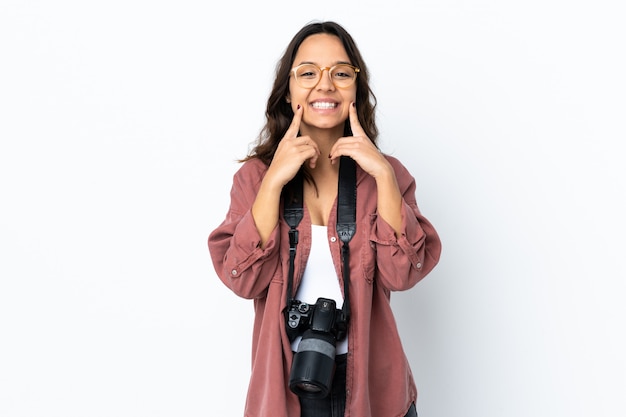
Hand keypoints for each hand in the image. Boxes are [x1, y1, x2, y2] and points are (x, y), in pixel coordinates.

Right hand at [265, 104, 320, 187]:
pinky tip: (310, 165)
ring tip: (312, 162)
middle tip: (315, 157)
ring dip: (315, 155)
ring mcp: (292, 148)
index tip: (300, 108)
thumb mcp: (283, 155)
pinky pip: (312, 152)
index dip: (297, 116)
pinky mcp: (297, 155)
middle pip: (308, 138)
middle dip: (315, 147)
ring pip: (311, 146)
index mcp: (284, 141)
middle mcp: (288, 142)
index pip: (293, 126)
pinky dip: (314, 159)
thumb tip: (305, 151)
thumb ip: (292, 149)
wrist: (274, 177)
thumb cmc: (279, 169)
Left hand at [330, 102, 402, 234]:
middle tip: (331, 156)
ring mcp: (359, 143)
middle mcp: (361, 138)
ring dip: (333, 153)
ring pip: (339, 146)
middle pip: (341, 140)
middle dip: (334, 148)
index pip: (356, 123)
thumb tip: (348, 152)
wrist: (382, 169)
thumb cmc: (374, 163)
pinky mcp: (356, 150)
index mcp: (363, 137)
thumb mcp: (365, 154)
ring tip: (332, 160)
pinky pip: (341, 150)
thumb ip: (357, 150)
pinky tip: (334, 159)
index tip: (351, 104)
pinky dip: (335, 155)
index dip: (353, 113)